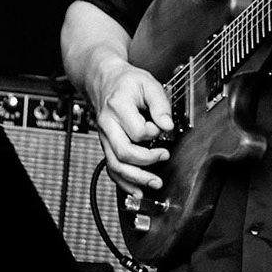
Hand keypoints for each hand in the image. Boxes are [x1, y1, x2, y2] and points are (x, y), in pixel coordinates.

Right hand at [92, 62, 173, 195]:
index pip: (138, 130)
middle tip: (164, 156)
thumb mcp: (148, 83)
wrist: (104, 80)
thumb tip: (167, 126)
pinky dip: (123, 182)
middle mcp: (108, 125)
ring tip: (154, 183)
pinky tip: (136, 191)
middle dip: (147, 161)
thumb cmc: (127, 82)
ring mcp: (104, 137)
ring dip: (136, 178)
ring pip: (116, 165)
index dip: (154, 132)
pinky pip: (112, 167)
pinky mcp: (106, 144)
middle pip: (124, 152)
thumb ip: (160, 104)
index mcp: (118, 107)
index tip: (162, 127)